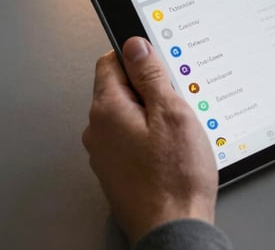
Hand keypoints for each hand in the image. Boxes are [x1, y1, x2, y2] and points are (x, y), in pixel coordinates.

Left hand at [82, 37, 217, 244]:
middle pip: (119, 89)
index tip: (159, 65)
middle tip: (176, 106)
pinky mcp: (116, 172)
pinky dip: (149, 140)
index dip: (138, 58)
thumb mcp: (172, 112)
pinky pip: (130, 141)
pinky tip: (170, 153)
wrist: (173, 228)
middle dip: (148, 91)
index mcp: (107, 110)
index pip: (111, 61)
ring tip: (176, 136)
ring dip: (150, 116)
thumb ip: (151, 75)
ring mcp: (104, 154)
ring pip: (127, 116)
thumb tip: (135, 46)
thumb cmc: (175, 178)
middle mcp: (97, 131)